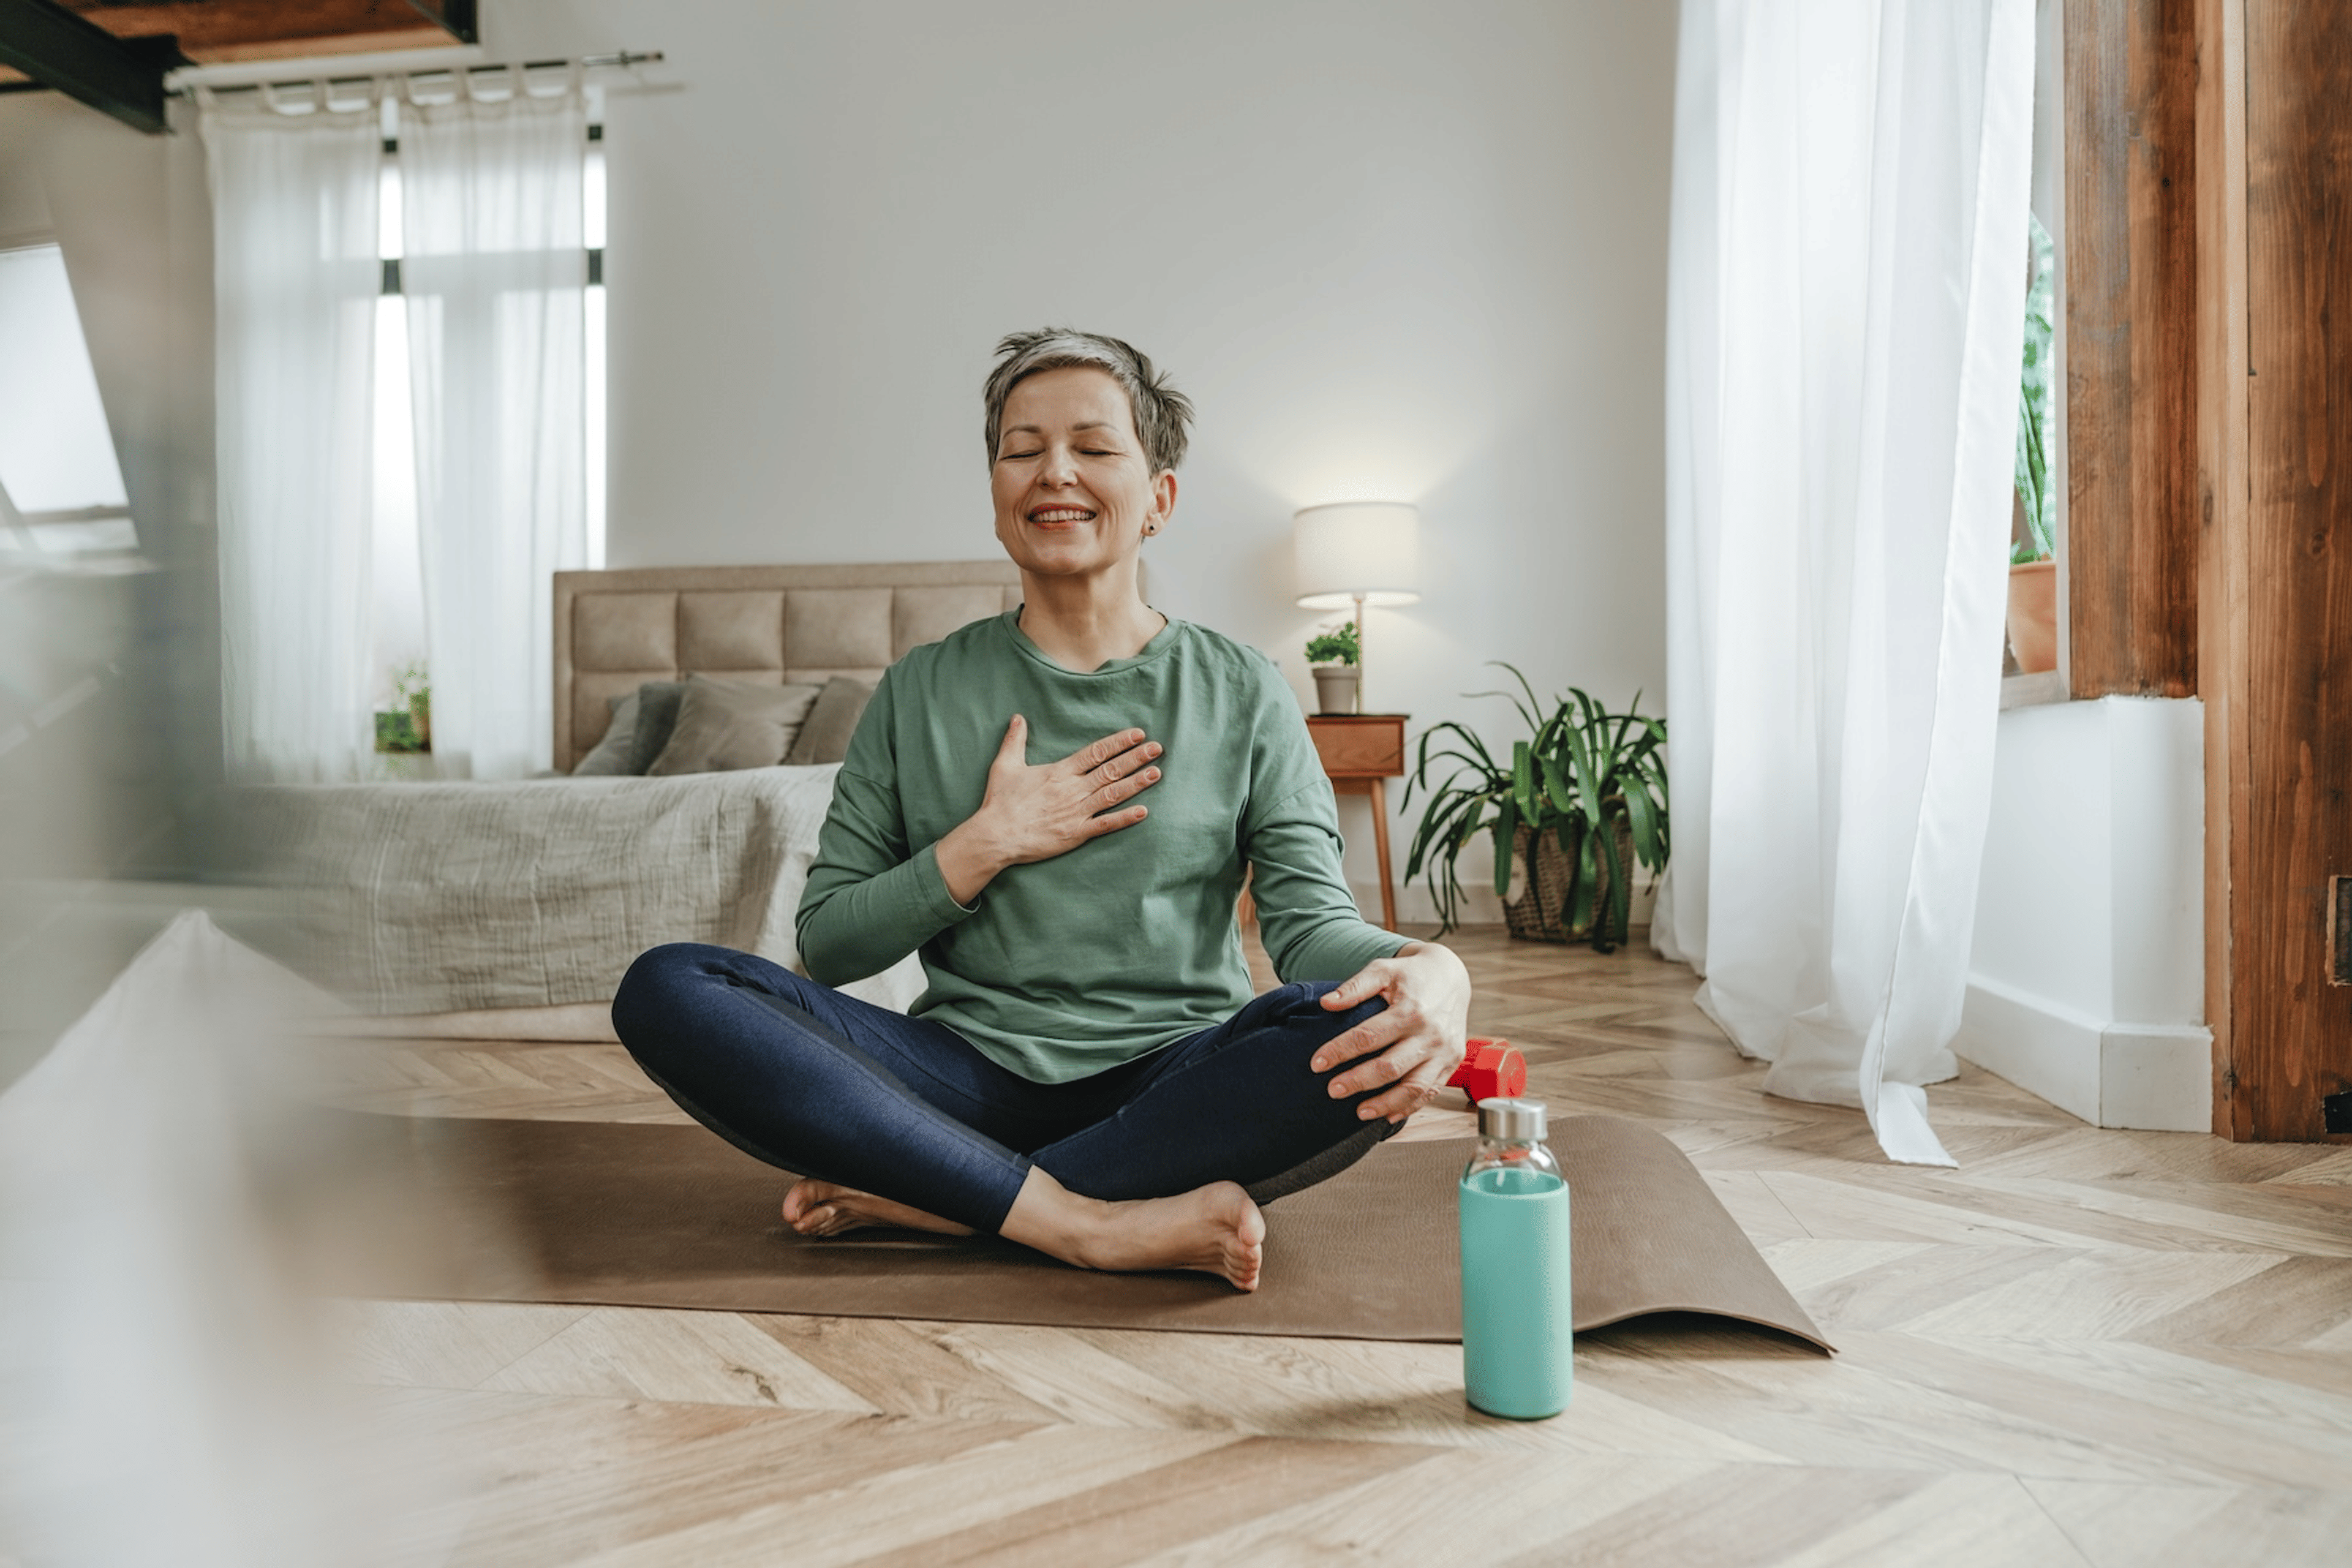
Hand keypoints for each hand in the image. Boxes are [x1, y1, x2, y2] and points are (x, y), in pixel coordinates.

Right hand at [935, 716, 1162, 903]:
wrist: (996, 835)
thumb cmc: (1000, 802)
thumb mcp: (1005, 765)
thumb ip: (1015, 740)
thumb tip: (1018, 717)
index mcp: (1060, 772)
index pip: (1096, 752)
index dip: (1119, 742)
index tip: (1138, 734)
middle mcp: (1073, 789)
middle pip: (1111, 770)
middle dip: (1136, 758)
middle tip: (1158, 749)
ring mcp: (1076, 812)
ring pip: (1113, 794)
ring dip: (1136, 783)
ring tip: (1156, 773)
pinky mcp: (1076, 833)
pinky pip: (1105, 825)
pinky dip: (1125, 818)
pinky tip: (1143, 811)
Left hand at [1311, 942, 1472, 1122]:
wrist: (1451, 977)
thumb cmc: (1411, 975)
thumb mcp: (1383, 970)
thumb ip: (1355, 986)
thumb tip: (1326, 1003)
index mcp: (1410, 1010)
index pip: (1368, 1036)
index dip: (1340, 1051)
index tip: (1317, 1063)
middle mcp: (1430, 1034)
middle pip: (1390, 1066)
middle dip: (1358, 1081)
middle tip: (1333, 1090)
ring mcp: (1444, 1051)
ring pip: (1414, 1087)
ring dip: (1386, 1103)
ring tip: (1360, 1112)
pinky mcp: (1451, 1062)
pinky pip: (1431, 1091)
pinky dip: (1410, 1107)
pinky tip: (1389, 1115)